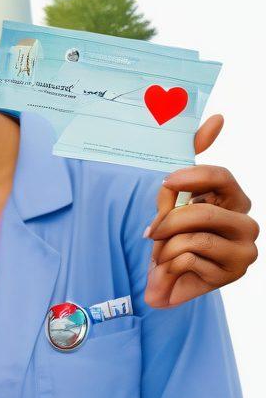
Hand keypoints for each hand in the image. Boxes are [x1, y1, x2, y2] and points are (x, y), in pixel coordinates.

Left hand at [145, 115, 258, 307]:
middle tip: (151, 231)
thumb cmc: (171, 236)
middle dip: (168, 222)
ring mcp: (243, 251)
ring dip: (166, 247)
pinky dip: (169, 265)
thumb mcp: (174, 196)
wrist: (164, 279)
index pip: (220, 177)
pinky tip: (173, 270)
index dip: (191, 178)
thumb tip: (218, 118)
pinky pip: (188, 259)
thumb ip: (193, 158)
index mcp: (234, 200)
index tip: (166, 182)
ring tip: (163, 254)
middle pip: (202, 212)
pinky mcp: (232, 275)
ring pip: (193, 238)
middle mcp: (245, 224)